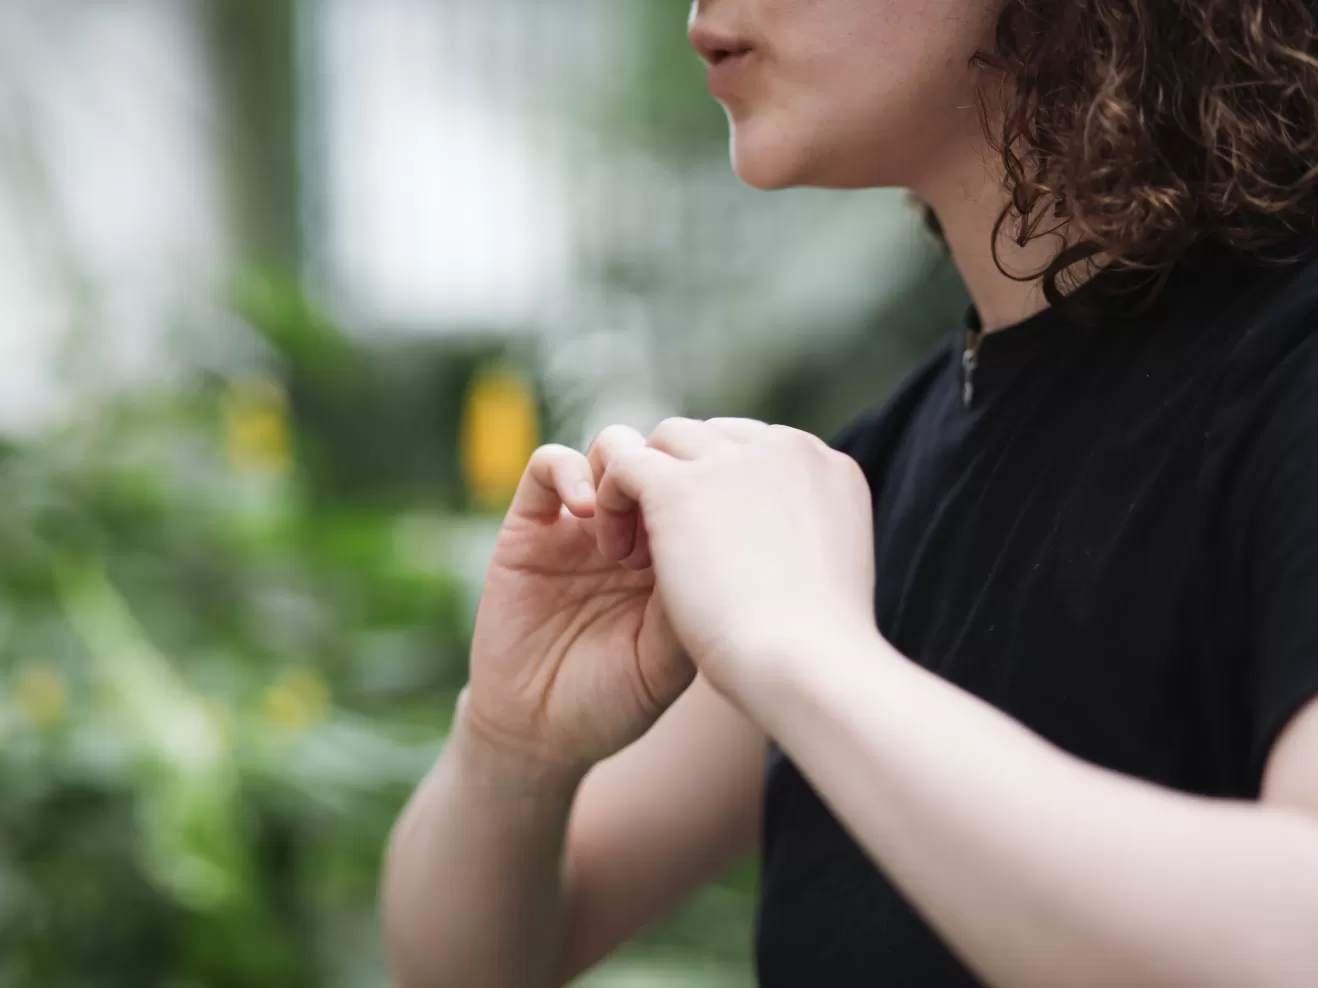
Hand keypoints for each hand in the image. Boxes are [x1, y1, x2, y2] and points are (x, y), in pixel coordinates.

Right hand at [463, 433, 694, 774]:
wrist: (539, 732)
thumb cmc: (613, 702)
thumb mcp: (668, 661)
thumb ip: (688, 601)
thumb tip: (712, 539)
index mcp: (678, 554)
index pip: (703, 489)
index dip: (709, 492)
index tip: (710, 536)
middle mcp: (634, 529)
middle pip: (663, 457)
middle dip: (670, 480)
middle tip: (669, 535)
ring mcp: (581, 525)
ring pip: (612, 448)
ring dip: (624, 475)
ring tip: (624, 543)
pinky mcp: (530, 527)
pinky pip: (549, 466)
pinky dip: (570, 472)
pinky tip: (586, 511)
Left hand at [594, 418, 876, 702]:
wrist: (804, 668)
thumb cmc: (820, 651)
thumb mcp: (824, 578)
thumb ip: (798, 543)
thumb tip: (770, 548)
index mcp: (827, 468)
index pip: (760, 450)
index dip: (724, 488)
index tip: (709, 542)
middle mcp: (785, 448)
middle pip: (714, 437)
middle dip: (684, 481)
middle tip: (668, 549)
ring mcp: (732, 461)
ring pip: (668, 440)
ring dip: (645, 487)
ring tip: (636, 553)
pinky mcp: (679, 485)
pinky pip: (626, 463)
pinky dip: (611, 501)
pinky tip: (614, 552)